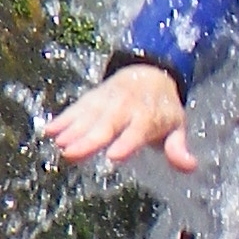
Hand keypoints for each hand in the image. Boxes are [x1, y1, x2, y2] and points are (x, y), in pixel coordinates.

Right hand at [41, 62, 195, 169]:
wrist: (149, 72)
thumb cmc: (162, 108)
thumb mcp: (176, 126)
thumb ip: (178, 148)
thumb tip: (191, 167)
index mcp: (147, 118)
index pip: (136, 133)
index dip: (126, 144)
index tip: (114, 156)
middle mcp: (125, 109)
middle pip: (106, 126)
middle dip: (89, 140)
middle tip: (71, 154)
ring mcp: (106, 102)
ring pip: (88, 117)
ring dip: (72, 130)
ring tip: (58, 144)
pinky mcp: (92, 98)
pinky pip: (76, 109)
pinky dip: (62, 119)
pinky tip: (48, 131)